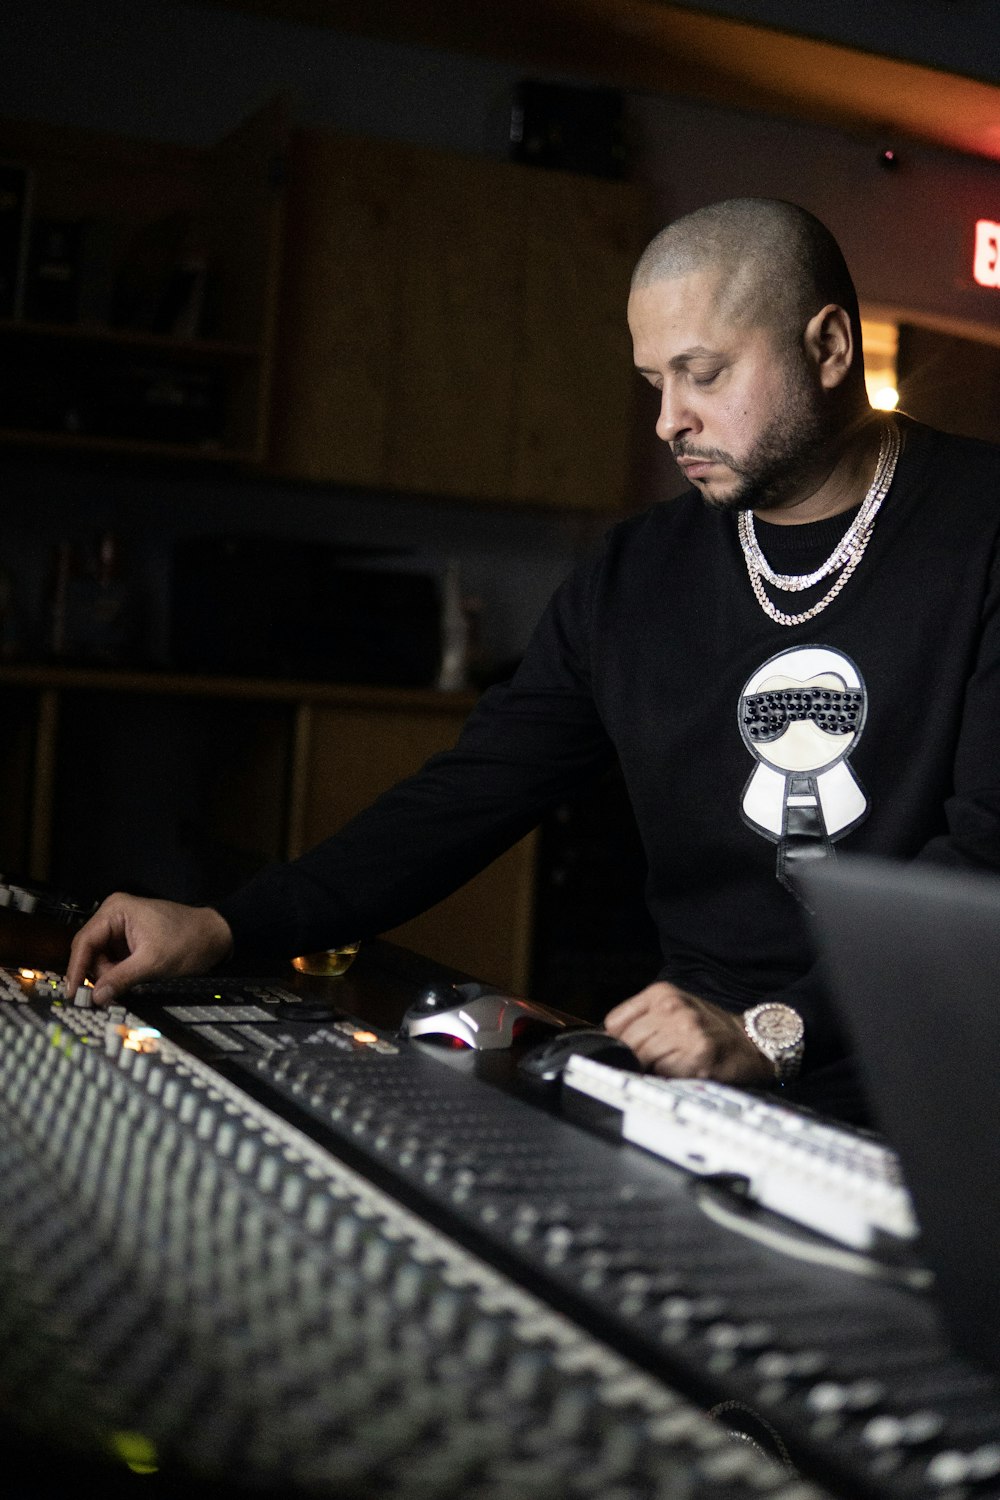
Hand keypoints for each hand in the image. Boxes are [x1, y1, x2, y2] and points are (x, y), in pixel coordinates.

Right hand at [65, 893, 233, 1006]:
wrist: (217, 936)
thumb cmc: (189, 940)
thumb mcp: (153, 963)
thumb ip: (121, 978)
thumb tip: (97, 997)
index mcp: (116, 910)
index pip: (84, 941)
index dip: (76, 968)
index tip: (72, 993)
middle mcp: (115, 915)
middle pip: (90, 951)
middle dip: (97, 974)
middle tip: (104, 996)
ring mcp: (122, 927)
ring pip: (102, 958)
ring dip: (110, 975)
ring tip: (129, 984)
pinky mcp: (131, 940)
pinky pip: (114, 960)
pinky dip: (118, 973)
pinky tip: (129, 982)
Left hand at [604, 981, 775, 1086]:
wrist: (750, 1043)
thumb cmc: (708, 1030)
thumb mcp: (673, 1010)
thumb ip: (641, 1020)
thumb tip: (607, 1044)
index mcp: (661, 993)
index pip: (614, 1022)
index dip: (617, 1042)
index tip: (624, 1053)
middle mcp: (672, 1007)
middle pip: (626, 1042)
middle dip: (633, 1058)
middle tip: (651, 1064)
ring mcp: (686, 1030)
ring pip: (641, 1058)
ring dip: (650, 1069)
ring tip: (669, 1066)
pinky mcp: (697, 1056)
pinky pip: (662, 1073)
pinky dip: (666, 1078)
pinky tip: (682, 1072)